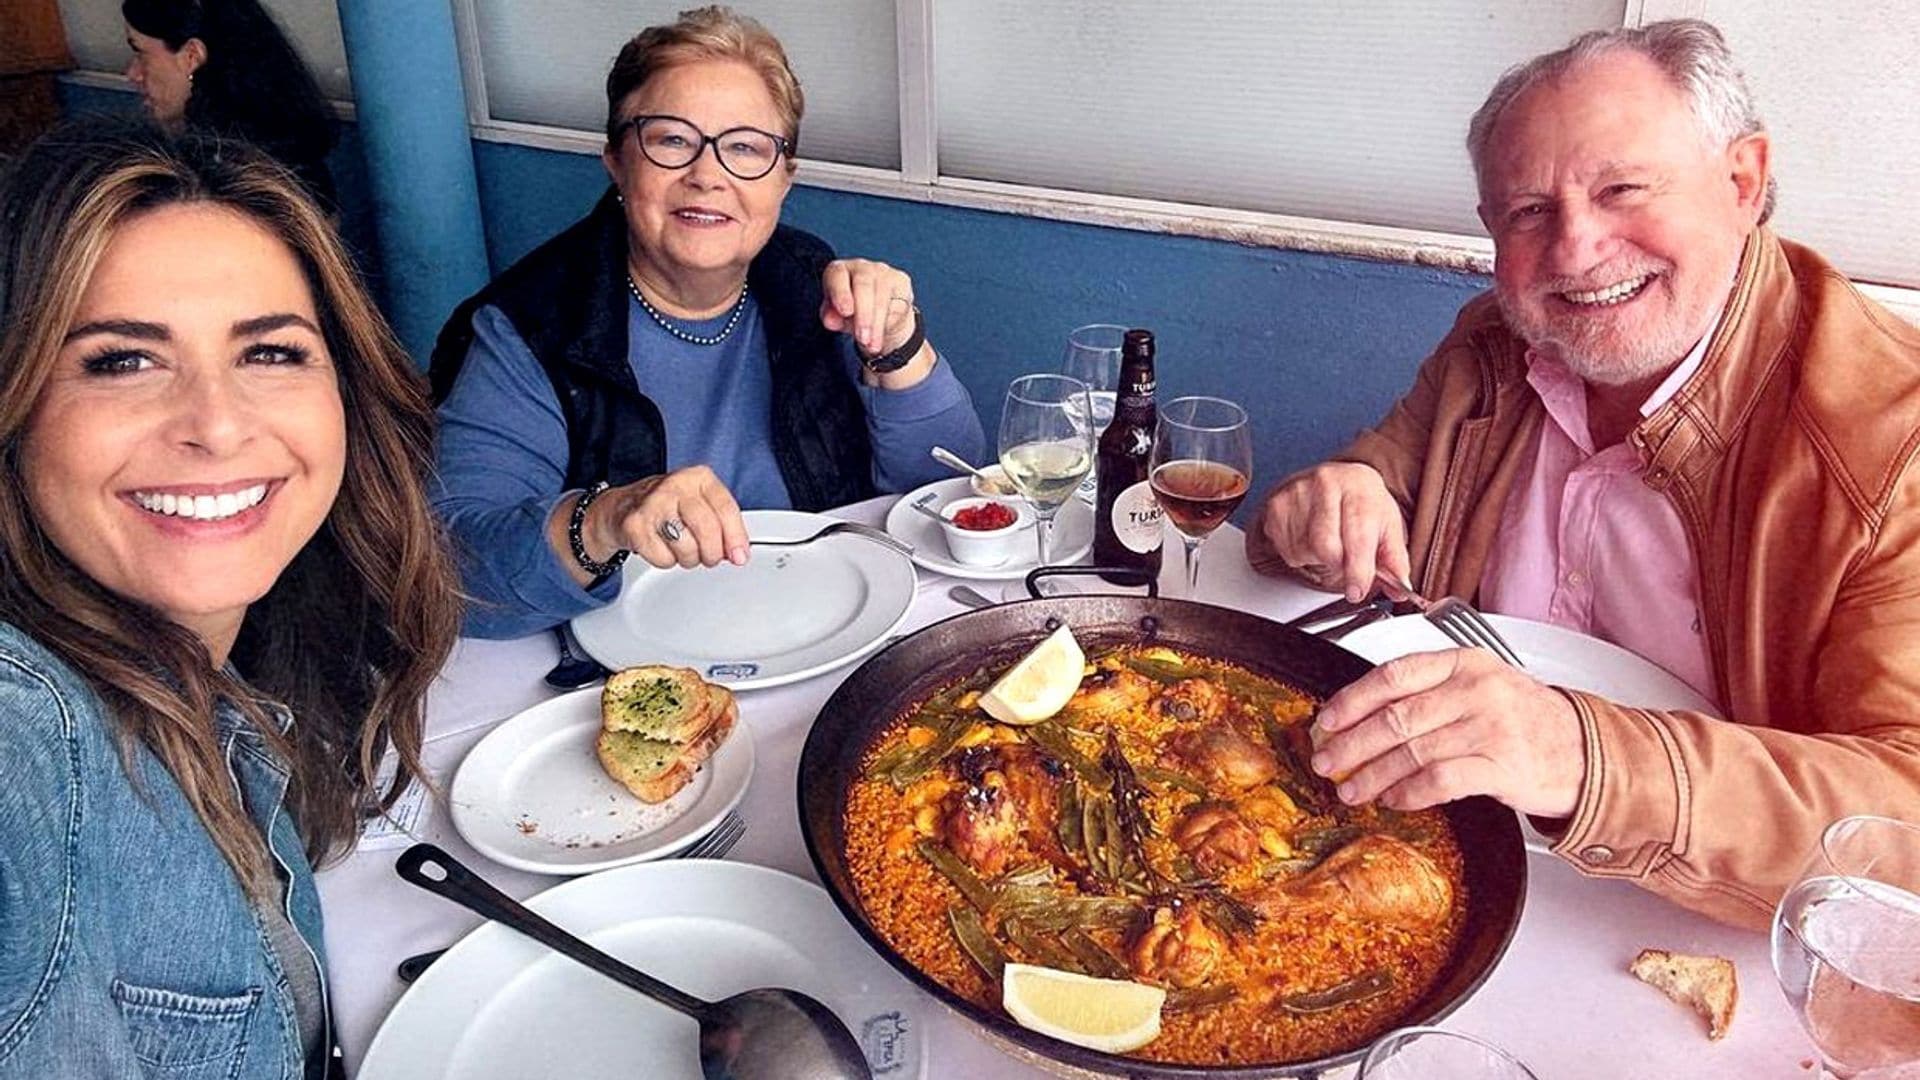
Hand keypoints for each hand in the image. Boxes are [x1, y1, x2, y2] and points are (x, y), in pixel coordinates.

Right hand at [585, 466, 747, 570]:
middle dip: (712, 552)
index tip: (740, 556)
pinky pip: (664, 558)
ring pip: (687, 547)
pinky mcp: (635, 525)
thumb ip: (723, 525)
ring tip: (681, 548)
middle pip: (707, 529)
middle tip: (709, 557)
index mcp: (698, 477)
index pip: (726, 508)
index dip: (736, 537)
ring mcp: (653, 504)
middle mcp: (675, 486)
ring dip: (688, 558)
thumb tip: (738, 552)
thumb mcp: (700, 504)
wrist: (621, 508)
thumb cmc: (668, 506)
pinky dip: (666, 561)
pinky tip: (661, 546)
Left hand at [819, 257, 920, 358]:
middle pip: (863, 285)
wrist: (881, 316)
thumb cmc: (853, 313)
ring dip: (876, 325)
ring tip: (871, 345)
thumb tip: (831, 321)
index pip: (837, 276)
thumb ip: (831, 317)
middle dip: (863, 315)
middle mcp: (861, 267)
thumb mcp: (837, 317)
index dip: (841, 293)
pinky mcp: (901, 281)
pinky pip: (898, 302)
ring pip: (881, 297)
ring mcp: (883, 272)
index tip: (845, 312)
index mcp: (839, 271)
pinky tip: (882, 336)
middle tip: (862, 338)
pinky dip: (889, 323)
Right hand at [1259, 462, 1410, 602]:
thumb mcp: (1387, 527)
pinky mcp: (1277, 505)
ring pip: (1304, 550)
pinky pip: (1286, 549)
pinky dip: (1300, 555)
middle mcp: (1327, 482)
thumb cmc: (1363, 505)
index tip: (1357, 590)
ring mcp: (1298, 492)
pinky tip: (1310, 539)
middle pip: (1325, 545)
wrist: (1337, 482)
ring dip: (1318, 560)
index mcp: (1360, 485)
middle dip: (1337, 566)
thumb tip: (1399, 590)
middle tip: (1344, 567)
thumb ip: (1395, 561)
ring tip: (1330, 543)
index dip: (1358, 569)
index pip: (1358, 534)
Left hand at [1308, 649, 1585, 818]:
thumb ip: (1429, 693)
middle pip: (1395, 717)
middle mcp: (1475, 690)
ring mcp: (1489, 727)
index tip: (1326, 720)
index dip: (1352, 699)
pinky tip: (1393, 799)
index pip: (1393, 675)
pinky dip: (1408, 793)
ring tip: (1351, 789)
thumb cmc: (1526, 719)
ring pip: (1411, 751)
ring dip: (1372, 775)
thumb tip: (1364, 716)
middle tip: (1327, 761)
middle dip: (1351, 743)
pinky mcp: (1501, 767)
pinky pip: (1439, 781)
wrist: (1585, 749)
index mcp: (1463, 663)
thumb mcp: (1480, 686)